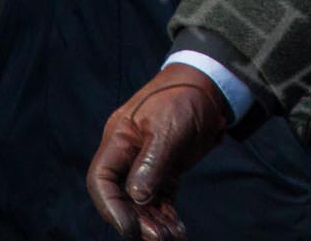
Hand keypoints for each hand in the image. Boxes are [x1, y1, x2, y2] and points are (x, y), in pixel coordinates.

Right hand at [88, 64, 232, 239]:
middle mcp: (128, 156)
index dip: (111, 207)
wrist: (210, 85)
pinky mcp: (166, 171)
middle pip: (121, 197)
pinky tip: (178, 230)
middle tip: (159, 238)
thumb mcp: (167, 128)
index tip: (130, 227)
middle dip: (137, 221)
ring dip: (154, 223)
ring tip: (172, 237)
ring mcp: (146, 165)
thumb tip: (137, 198)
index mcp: (118, 140)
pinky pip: (160, 200)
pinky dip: (167, 216)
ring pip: (142, 203)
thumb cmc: (183, 97)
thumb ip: (151, 163)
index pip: (101, 180)